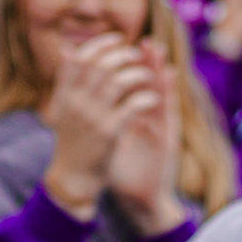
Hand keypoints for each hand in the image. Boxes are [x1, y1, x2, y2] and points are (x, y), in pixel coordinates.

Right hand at [40, 34, 159, 221]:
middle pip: (101, 64)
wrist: (73, 180)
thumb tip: (68, 50)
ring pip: (119, 81)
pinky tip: (151, 99)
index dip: (101, 43)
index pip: (80, 57)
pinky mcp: (110, 133)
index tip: (119, 39)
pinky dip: (145, 97)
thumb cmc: (72, 143)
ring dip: (138, 74)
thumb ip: (67, 81)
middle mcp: (76, 103)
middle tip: (138, 56)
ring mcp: (92, 117)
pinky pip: (132, 105)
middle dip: (124, 54)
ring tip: (148, 76)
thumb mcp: (63, 110)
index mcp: (64, 95)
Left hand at [107, 40, 185, 235]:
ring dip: (159, 69)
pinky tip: (169, 75)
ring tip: (156, 50)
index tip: (114, 51)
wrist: (139, 200)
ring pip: (162, 92)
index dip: (124, 69)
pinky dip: (169, 91)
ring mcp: (159, 128)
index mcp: (133, 119)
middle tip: (144, 42)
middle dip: (146, 62)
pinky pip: (169, 111)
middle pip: (149, 84)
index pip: (131, 88)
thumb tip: (73, 107)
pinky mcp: (168, 138)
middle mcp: (149, 121)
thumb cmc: (118, 172)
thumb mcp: (102, 143)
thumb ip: (92, 123)